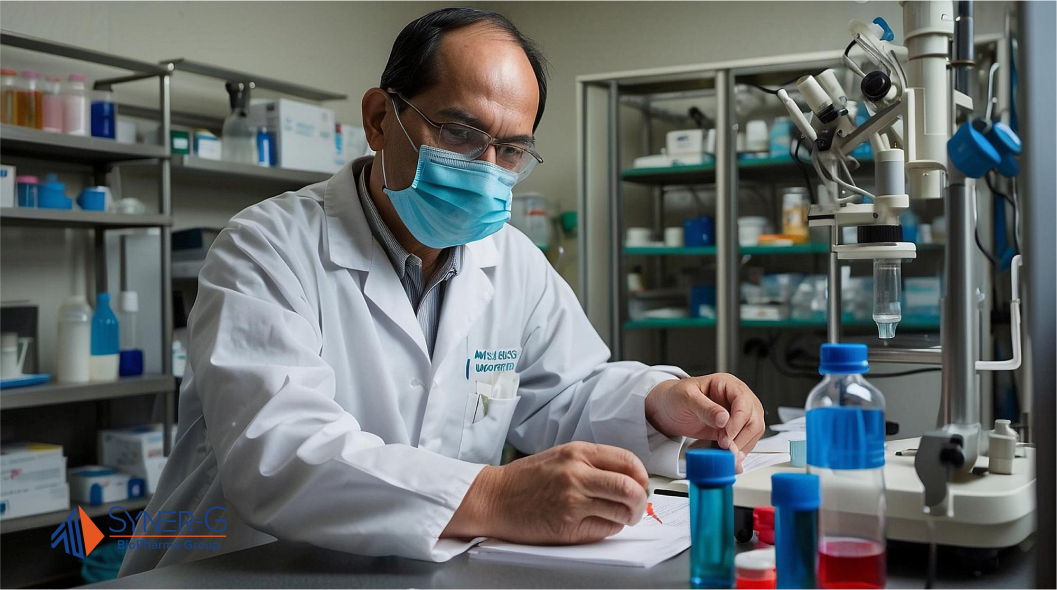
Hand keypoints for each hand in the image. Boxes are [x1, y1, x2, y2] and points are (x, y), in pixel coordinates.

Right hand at [442, 442, 648, 543]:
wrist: (494, 498)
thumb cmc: (526, 479)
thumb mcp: (561, 456)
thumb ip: (592, 463)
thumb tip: (627, 477)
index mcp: (578, 452)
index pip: (628, 461)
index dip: (641, 476)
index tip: (640, 484)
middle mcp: (577, 473)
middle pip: (630, 488)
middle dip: (640, 501)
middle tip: (636, 506)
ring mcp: (572, 500)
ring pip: (621, 511)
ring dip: (626, 517)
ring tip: (619, 517)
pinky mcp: (567, 525)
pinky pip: (603, 529)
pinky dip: (608, 528)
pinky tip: (596, 523)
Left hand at [644, 374, 764, 464]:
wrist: (666, 409)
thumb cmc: (675, 397)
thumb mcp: (686, 397)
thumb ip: (705, 408)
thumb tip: (724, 418)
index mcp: (727, 385)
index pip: (743, 402)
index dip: (738, 420)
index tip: (726, 435)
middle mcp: (736, 399)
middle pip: (753, 418)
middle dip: (743, 436)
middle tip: (728, 449)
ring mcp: (735, 415)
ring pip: (753, 432)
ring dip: (744, 446)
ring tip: (730, 457)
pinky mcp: (731, 430)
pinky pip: (743, 441)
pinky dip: (740, 451)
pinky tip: (731, 459)